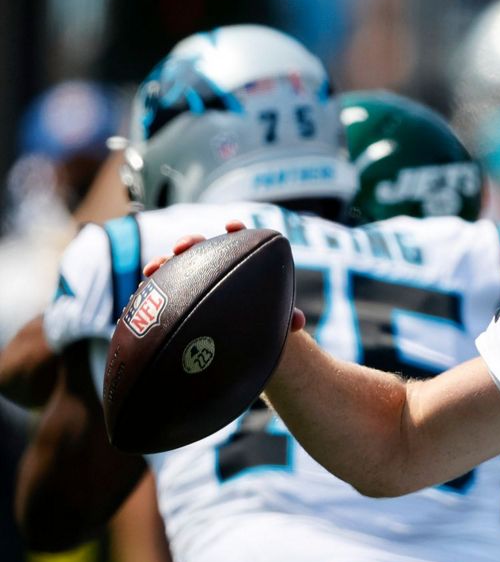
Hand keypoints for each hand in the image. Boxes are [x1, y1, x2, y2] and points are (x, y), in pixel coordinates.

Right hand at [142, 220, 305, 331]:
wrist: (240, 334)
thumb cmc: (260, 318)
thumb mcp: (273, 318)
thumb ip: (287, 318)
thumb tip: (298, 324)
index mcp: (240, 263)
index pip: (239, 240)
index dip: (236, 231)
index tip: (232, 227)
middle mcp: (214, 264)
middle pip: (201, 247)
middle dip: (190, 242)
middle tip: (183, 247)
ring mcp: (193, 277)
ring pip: (176, 264)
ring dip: (163, 262)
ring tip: (153, 267)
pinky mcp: (177, 292)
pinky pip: (161, 286)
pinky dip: (151, 286)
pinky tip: (140, 292)